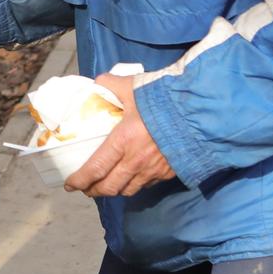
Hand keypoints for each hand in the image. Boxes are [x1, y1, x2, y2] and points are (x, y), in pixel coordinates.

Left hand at [62, 74, 176, 196]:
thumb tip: (97, 82)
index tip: (69, 184)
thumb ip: (111, 84)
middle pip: (110, 187)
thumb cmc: (164, 99)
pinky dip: (134, 185)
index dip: (80, 180)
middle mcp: (136, 161)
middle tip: (85, 188)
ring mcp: (154, 169)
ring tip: (105, 186)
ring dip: (113, 191)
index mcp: (123, 141)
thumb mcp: (133, 87)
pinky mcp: (170, 172)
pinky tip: (131, 178)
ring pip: (128, 190)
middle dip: (94, 191)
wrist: (202, 112)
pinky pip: (147, 185)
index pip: (95, 169)